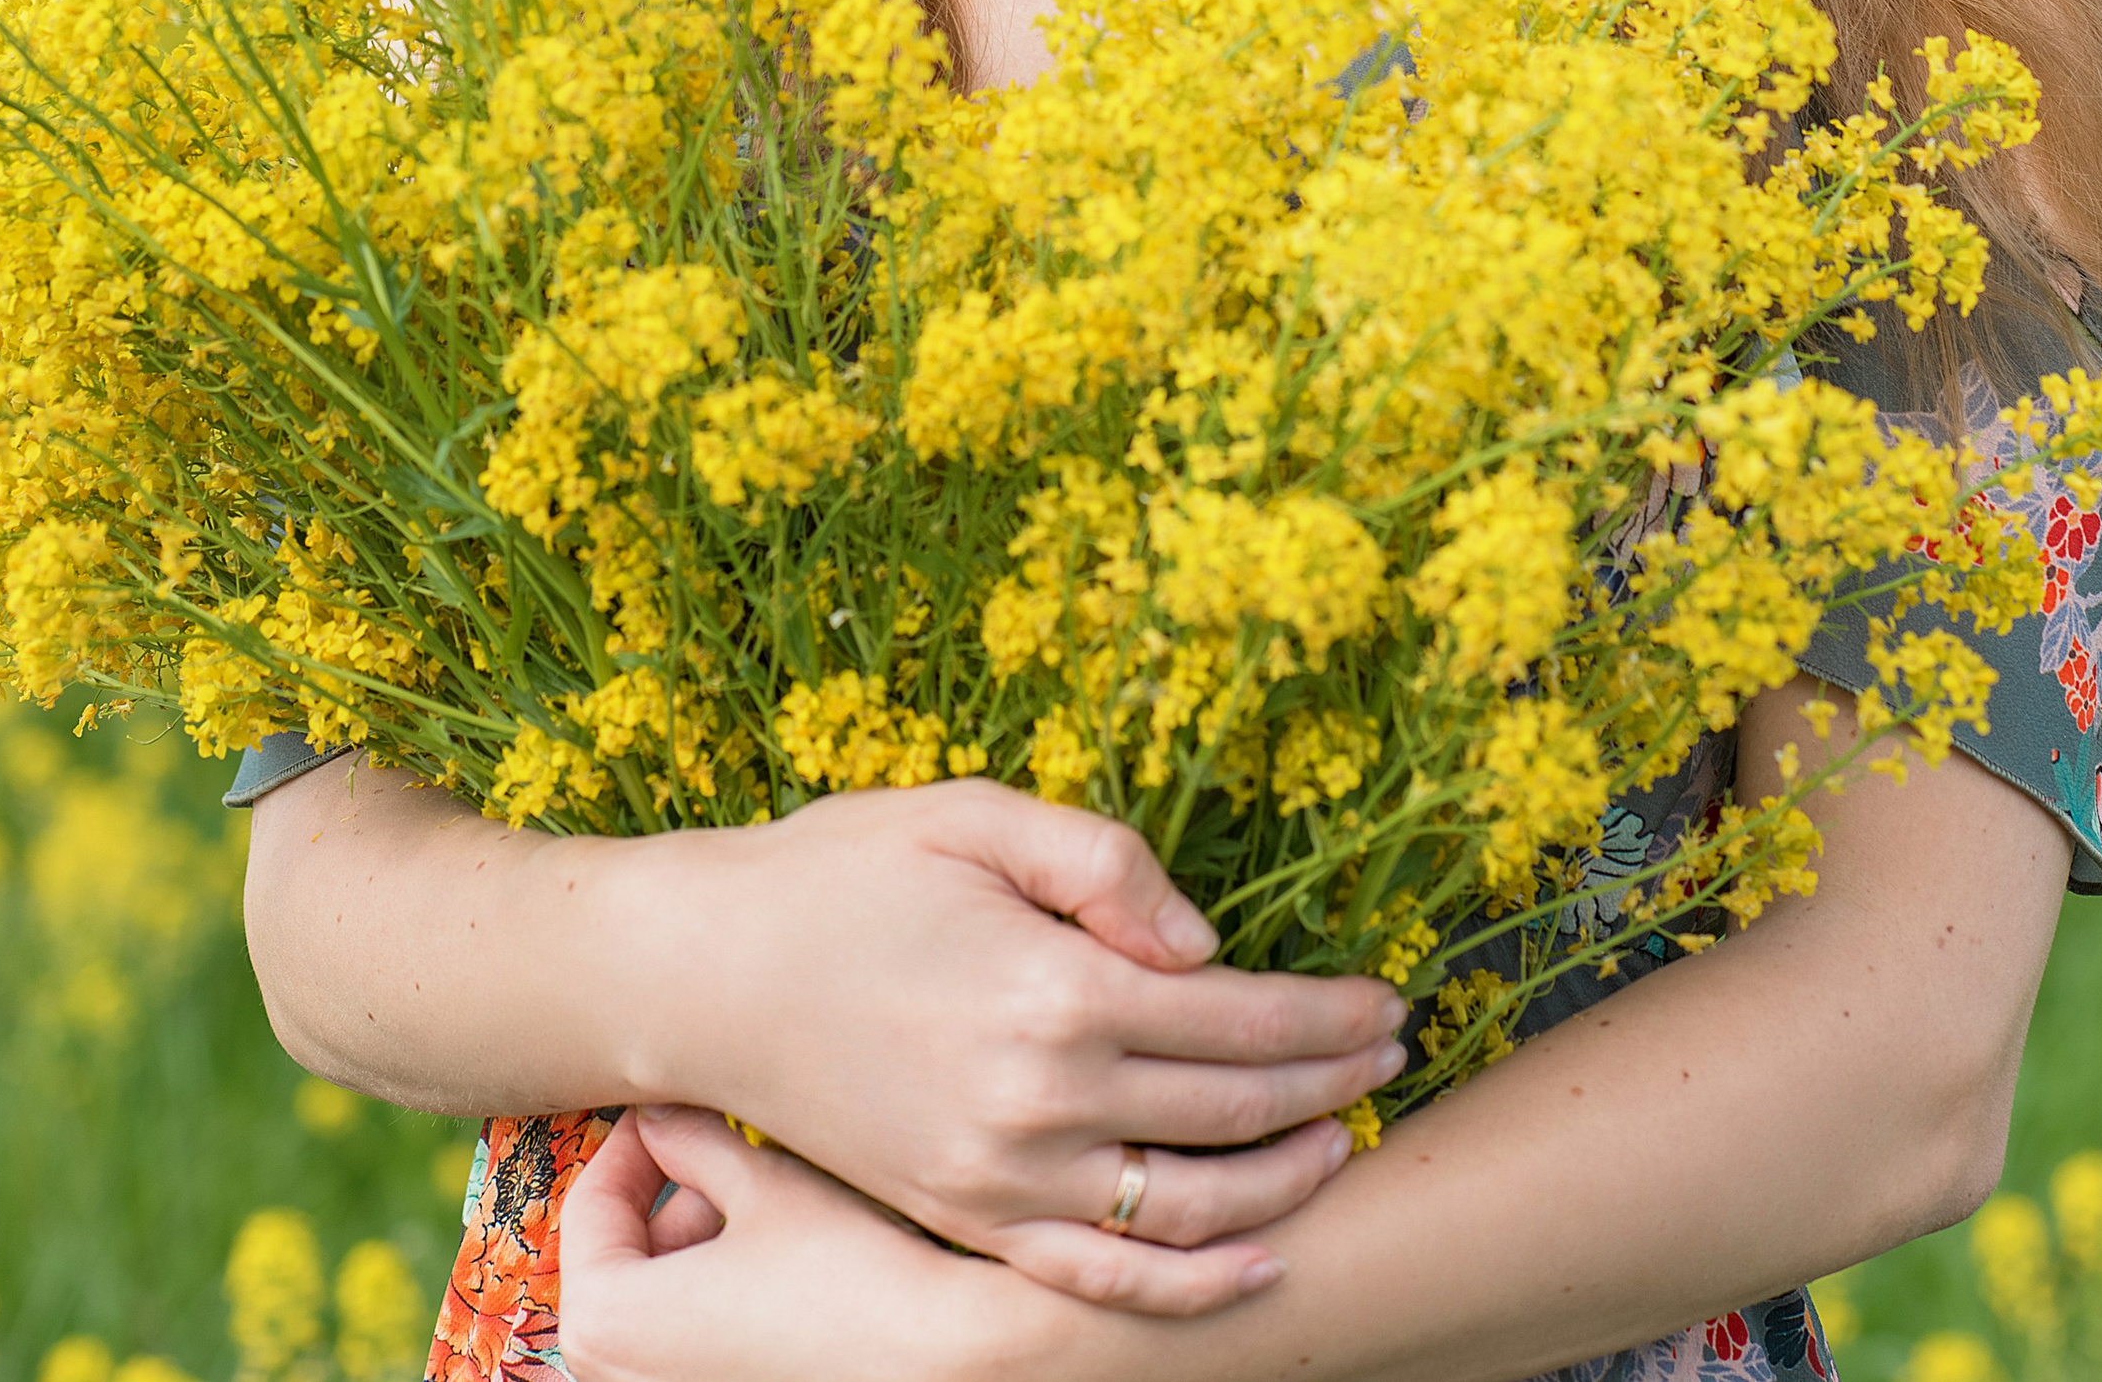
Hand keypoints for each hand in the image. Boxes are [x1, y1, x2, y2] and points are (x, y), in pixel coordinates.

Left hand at [558, 1105, 1055, 1381]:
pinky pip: (709, 1350)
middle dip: (682, 1201)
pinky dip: (737, 1304)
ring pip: (672, 1309)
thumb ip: (689, 1139)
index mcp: (609, 1329)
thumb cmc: (852, 1275)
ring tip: (779, 1210)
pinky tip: (800, 1271)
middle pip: (631, 1265)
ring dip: (711, 1250)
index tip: (674, 1115)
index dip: (632, 1145)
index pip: (588, 1212)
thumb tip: (657, 1113)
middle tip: (740, 1158)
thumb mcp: (763, 1183)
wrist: (951, 1360)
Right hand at [646, 781, 1400, 1310]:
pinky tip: (1259, 1258)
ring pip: (1189, 1205)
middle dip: (1330, 1083)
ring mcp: (1002, 1179)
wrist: (709, 974)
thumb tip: (1207, 945)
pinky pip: (1104, 1277)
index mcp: (1053, 986)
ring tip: (1346, 1136)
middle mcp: (1039, 1099)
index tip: (1386, 999)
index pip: (1237, 1017)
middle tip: (1392, 1055)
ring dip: (1286, 1179)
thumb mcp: (973, 816)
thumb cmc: (841, 872)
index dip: (1327, 1014)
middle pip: (1231, 1108)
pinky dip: (1194, 1284)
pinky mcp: (968, 1221)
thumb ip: (1104, 863)